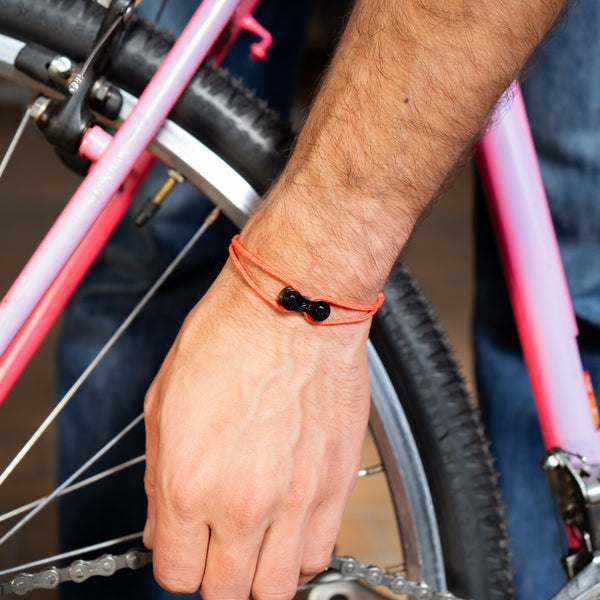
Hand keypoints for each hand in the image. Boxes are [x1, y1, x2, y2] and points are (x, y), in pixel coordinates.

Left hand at [143, 262, 370, 598]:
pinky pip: (319, 554)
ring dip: (260, 574)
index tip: (184, 545)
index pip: (176, 574)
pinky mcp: (336, 484)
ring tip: (256, 542)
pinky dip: (301, 552)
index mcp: (188, 483)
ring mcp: (295, 499)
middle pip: (226, 593)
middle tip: (218, 547)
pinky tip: (290, 524)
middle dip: (215, 577)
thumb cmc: (229, 337)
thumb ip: (158, 477)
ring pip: (276, 589)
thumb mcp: (164, 402)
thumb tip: (160, 525)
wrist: (294, 306)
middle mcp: (241, 504)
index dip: (176, 562)